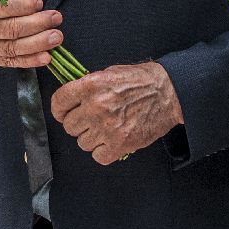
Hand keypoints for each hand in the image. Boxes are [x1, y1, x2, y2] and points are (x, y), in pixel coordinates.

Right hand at [0, 0, 60, 69]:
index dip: (22, 6)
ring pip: (11, 48)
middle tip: (56, 17)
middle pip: (8, 29)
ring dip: (37, 44)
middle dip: (36, 24)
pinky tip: (46, 57)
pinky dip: (29, 61)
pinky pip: (9, 62)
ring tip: (56, 37)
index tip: (39, 2)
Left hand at [51, 61, 182, 164]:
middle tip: (90, 120)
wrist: (170, 92)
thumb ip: (89, 85)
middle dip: (78, 124)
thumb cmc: (142, 80)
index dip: (59, 109)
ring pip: (82, 143)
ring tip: (105, 128)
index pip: (59, 102)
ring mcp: (108, 127)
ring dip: (91, 138)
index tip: (63, 113)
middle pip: (69, 126)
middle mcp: (96, 107)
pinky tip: (111, 140)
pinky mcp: (120, 144)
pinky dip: (103, 151)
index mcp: (92, 85)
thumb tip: (72, 97)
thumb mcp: (111, 73)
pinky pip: (98, 156)